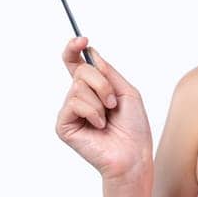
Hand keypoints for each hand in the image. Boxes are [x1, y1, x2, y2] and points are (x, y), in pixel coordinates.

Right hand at [54, 35, 152, 182]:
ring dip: (101, 100)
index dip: (73, 49)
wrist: (133, 156)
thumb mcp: (127, 92)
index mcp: (92, 90)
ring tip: (108, 118)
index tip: (81, 40)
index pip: (75, 63)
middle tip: (114, 103)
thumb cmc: (134, 129)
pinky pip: (74, 103)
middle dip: (102, 83)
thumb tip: (90, 53)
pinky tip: (99, 126)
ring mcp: (69, 112)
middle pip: (81, 71)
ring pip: (78, 86)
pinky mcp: (64, 125)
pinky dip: (93, 112)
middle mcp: (78, 98)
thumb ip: (108, 72)